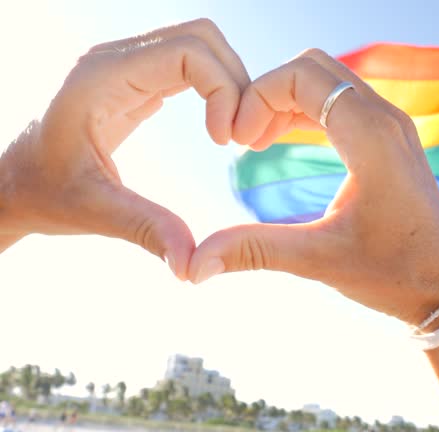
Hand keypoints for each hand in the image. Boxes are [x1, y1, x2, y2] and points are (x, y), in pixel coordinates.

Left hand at [0, 19, 249, 279]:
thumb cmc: (43, 193)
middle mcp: (114, 60)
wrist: (15, 184)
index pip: (189, 52)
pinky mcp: (135, 80)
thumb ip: (146, 229)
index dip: (223, 90)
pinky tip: (218, 130)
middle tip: (240, 136)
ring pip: (199, 46)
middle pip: (201, 38)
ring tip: (232, 134)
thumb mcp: (95, 211)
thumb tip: (191, 265)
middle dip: (234, 81)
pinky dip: (215, 90)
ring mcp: (125, 66)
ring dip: (229, 84)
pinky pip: (189, 65)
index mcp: (102, 78)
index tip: (226, 141)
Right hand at [190, 49, 438, 323]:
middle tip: (244, 138)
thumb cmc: (393, 274)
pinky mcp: (393, 139)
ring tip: (256, 141)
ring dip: (287, 100)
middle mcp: (386, 120)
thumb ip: (254, 250)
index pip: (302, 76)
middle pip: (314, 68)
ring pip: (329, 81)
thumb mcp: (319, 260)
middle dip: (269, 92)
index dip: (257, 96)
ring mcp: (393, 126)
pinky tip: (283, 139)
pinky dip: (308, 110)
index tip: (237, 140)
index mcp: (371, 138)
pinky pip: (344, 101)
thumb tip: (193, 264)